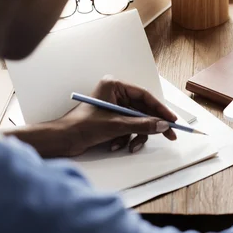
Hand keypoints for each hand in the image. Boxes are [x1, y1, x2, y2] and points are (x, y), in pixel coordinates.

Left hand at [57, 76, 177, 155]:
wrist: (61, 140)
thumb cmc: (81, 126)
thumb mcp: (116, 125)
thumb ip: (142, 124)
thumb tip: (163, 125)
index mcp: (115, 86)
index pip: (145, 96)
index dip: (160, 109)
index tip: (172, 120)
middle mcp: (115, 94)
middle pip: (143, 110)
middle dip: (151, 126)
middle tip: (168, 135)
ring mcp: (113, 107)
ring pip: (137, 121)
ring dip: (135, 135)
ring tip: (130, 146)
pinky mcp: (111, 120)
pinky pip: (128, 128)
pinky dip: (125, 138)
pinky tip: (115, 145)